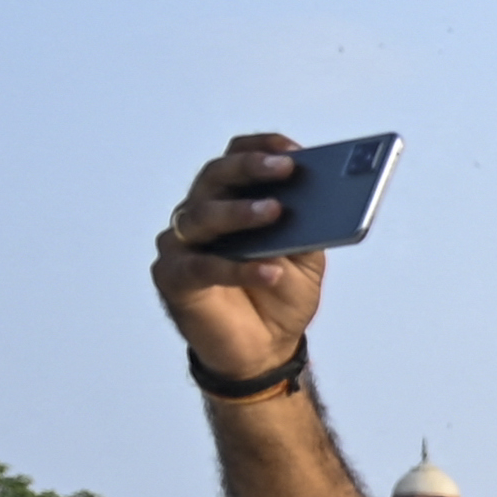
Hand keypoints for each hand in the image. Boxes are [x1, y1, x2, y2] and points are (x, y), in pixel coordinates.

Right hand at [151, 136, 328, 376]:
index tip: (294, 150)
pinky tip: (270, 271)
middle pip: (217, 177)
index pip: (236, 157)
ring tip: (276, 211)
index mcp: (232, 198)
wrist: (264, 349)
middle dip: (251, 168)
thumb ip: (310, 231)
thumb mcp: (307, 261)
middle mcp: (200, 212)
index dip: (261, 147)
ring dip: (241, 211)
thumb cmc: (280, 294)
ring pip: (203, 216)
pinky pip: (203, 267)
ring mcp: (182, 243)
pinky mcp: (173, 277)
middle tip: (285, 168)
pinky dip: (238, 268)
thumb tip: (323, 203)